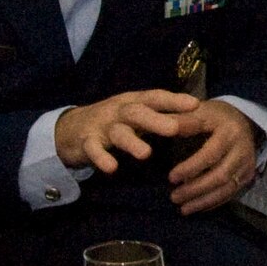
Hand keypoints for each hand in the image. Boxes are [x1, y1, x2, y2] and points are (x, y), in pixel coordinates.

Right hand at [56, 89, 201, 174]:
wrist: (69, 129)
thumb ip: (162, 116)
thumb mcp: (137, 115)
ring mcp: (102, 126)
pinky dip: (102, 158)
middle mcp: (119, 111)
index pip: (156, 98)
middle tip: (175, 129)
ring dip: (132, 142)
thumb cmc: (114, 121)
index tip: (196, 105)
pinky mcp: (86, 142)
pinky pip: (94, 150)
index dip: (175, 100)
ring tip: (146, 154)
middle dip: (156, 120)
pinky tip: (111, 168)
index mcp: (134, 102)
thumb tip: (197, 117)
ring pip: (118, 132)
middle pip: (137, 112)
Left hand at [167, 100, 265, 215]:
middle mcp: (242, 149)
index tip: (171, 178)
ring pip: (227, 188)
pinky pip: (231, 193)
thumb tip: (159, 126)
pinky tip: (197, 207)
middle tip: (174, 197)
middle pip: (220, 175)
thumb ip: (182, 121)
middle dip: (196, 189)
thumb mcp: (200, 112)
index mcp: (229, 132)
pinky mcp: (248, 175)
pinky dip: (213, 203)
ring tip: (183, 208)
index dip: (191, 168)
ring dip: (203, 200)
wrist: (244, 119)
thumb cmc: (215, 117)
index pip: (210, 154)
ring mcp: (247, 164)